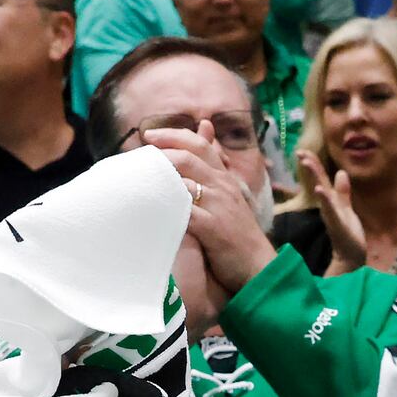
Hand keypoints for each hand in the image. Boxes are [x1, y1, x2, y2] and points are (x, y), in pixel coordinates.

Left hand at [143, 125, 278, 291]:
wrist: (258, 265)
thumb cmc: (238, 233)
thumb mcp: (227, 196)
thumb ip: (212, 168)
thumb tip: (203, 132)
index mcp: (224, 177)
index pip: (199, 144)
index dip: (173, 136)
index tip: (149, 135)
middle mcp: (222, 186)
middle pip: (188, 156)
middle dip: (160, 152)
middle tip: (138, 154)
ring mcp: (219, 206)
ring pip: (185, 181)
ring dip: (159, 178)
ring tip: (137, 179)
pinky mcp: (214, 227)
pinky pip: (186, 211)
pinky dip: (167, 208)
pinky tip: (149, 209)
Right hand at [297, 149, 367, 267]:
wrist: (351, 255)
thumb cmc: (347, 232)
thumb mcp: (345, 207)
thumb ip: (342, 192)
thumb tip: (341, 172)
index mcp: (330, 200)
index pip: (320, 178)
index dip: (313, 164)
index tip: (302, 150)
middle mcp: (327, 205)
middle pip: (317, 181)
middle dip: (310, 166)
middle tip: (299, 151)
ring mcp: (331, 214)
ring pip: (321, 192)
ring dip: (314, 177)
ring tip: (307, 162)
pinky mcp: (337, 224)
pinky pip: (330, 210)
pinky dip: (325, 200)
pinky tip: (319, 190)